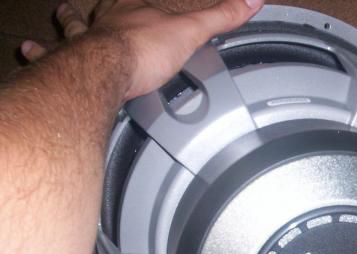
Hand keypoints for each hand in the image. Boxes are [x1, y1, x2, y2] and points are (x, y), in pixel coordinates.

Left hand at [21, 0, 263, 99]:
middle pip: (84, 15)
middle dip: (78, 16)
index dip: (124, 7)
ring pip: (63, 34)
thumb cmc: (145, 50)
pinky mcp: (68, 71)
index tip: (127, 8)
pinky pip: (50, 62)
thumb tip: (252, 0)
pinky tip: (31, 55)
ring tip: (39, 38)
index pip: (126, 5)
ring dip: (54, 35)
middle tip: (69, 12)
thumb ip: (220, 16)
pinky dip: (40, 59)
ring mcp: (80, 48)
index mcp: (128, 15)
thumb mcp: (191, 30)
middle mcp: (99, 27)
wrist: (109, 71)